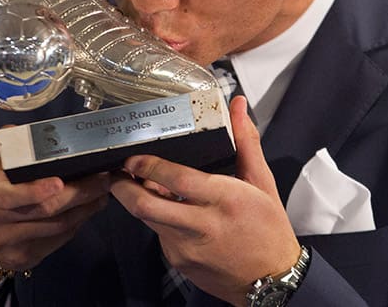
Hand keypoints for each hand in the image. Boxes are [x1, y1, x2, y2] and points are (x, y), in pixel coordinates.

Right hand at [0, 128, 110, 288]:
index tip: (60, 182)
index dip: (33, 191)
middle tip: (102, 179)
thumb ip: (9, 139)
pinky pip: (57, 240)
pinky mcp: (21, 257)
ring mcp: (4, 241)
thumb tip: (39, 135)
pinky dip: (77, 223)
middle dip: (78, 194)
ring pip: (55, 227)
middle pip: (42, 211)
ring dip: (84, 209)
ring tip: (102, 191)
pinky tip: (87, 208)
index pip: (4, 195)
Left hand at [110, 96, 300, 306]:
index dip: (148, 166)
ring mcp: (186, 248)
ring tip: (137, 184)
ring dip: (137, 201)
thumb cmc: (268, 230)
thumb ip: (246, 141)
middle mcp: (202, 226)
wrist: (272, 280)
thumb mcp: (262, 182)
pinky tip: (166, 209)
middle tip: (116, 172)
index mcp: (224, 200)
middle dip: (122, 187)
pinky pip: (158, 235)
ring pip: (147, 220)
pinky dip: (157, 220)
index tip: (134, 157)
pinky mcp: (179, 262)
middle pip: (145, 205)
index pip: (176, 179)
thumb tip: (238, 107)